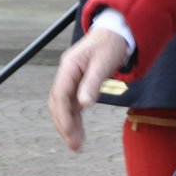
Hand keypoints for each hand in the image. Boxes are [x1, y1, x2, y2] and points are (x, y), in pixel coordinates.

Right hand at [47, 28, 128, 151]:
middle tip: (74, 145)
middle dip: (64, 125)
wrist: (118, 30)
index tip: (70, 134)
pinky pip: (72, 103)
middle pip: (57, 103)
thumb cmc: (112, 43)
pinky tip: (78, 130)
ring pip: (64, 105)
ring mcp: (71, 77)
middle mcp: (67, 72)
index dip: (63, 117)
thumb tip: (83, 105)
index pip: (60, 95)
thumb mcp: (104, 62)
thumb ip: (93, 82)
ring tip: (77, 144)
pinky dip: (75, 117)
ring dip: (68, 124)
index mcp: (69, 66)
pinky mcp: (79, 82)